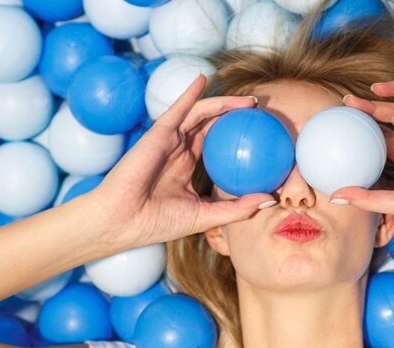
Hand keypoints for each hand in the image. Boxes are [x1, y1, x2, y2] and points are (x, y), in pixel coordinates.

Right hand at [91, 75, 275, 249]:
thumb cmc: (158, 223)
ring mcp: (169, 140)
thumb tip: (271, 200)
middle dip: (235, 115)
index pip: (215, 145)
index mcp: (186, 167)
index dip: (235, 136)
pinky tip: (203, 79)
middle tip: (259, 112)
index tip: (259, 136)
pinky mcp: (159, 134)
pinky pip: (178, 109)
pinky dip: (190, 93)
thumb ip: (237, 208)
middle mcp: (178, 150)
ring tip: (249, 102)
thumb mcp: (206, 216)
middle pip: (211, 125)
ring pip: (201, 114)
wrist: (123, 221)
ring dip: (224, 104)